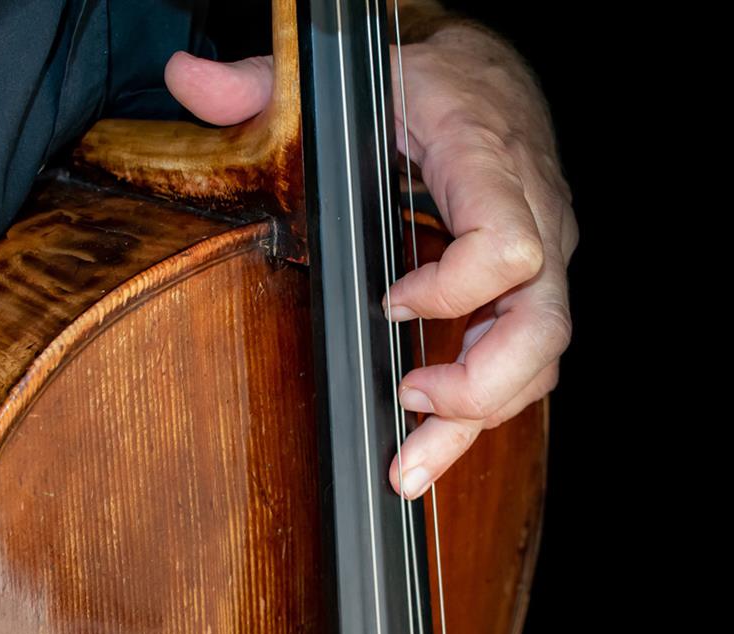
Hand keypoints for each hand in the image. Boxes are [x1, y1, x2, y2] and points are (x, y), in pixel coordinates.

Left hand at [165, 24, 576, 499]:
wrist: (496, 80)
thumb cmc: (434, 80)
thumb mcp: (352, 72)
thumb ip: (265, 81)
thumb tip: (186, 78)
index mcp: (489, 162)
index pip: (506, 245)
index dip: (451, 289)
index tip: (388, 304)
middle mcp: (534, 215)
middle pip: (545, 322)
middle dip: (481, 384)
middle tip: (408, 407)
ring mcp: (546, 255)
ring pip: (543, 356)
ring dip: (481, 416)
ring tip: (411, 460)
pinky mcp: (538, 286)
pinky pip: (530, 357)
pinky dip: (486, 403)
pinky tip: (434, 434)